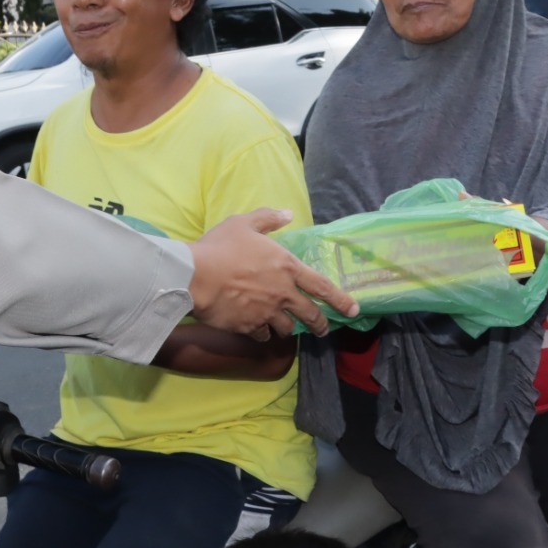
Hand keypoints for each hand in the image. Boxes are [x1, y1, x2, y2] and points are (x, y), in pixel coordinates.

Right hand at [188, 208, 359, 340]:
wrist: (195, 276)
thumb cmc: (220, 246)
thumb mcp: (244, 223)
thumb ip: (268, 218)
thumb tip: (288, 213)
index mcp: (286, 267)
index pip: (322, 286)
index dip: (341, 300)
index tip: (353, 310)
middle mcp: (282, 293)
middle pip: (310, 314)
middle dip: (320, 324)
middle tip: (323, 329)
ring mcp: (267, 312)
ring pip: (287, 328)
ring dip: (289, 328)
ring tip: (287, 328)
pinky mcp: (249, 326)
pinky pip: (263, 335)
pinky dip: (264, 333)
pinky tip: (259, 330)